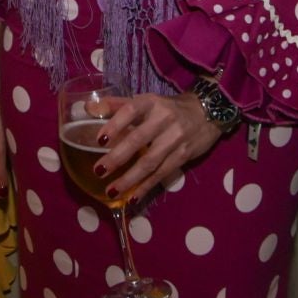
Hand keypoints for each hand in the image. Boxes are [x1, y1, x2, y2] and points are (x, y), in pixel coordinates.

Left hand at [93, 92, 223, 201]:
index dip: (115, 124)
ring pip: (150, 161)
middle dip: (118, 157)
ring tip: (111, 191)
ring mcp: (176, 138)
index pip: (130, 110)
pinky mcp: (183, 155)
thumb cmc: (168, 107)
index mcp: (151, 102)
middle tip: (99, 171)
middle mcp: (164, 118)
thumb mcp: (147, 101)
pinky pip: (162, 173)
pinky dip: (147, 186)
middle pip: (138, 139)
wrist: (208, 112)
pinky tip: (133, 197)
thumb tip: (89, 107)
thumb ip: (118, 105)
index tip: (99, 140)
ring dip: (130, 178)